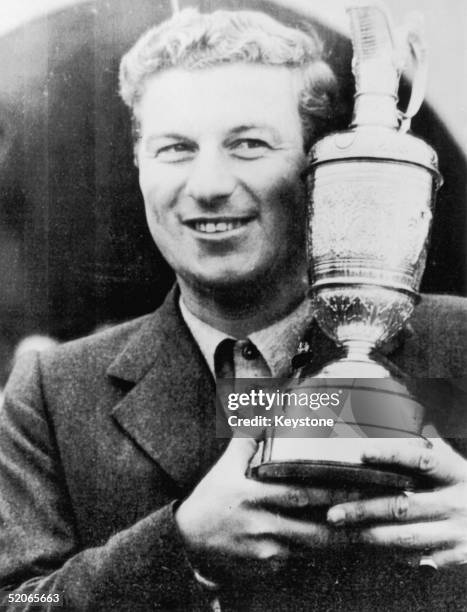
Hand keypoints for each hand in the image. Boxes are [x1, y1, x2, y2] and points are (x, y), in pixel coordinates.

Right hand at [175, 436, 358, 579]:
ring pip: (311, 548)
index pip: (299, 493)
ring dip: (338, 541)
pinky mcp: (265, 568)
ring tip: (364, 529)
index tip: (357, 484)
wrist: (188, 540)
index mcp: (252, 496)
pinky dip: (317, 554)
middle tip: (373, 510)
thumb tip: (261, 409)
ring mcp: (264, 551)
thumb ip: (246, 439)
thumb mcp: (225, 466)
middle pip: (314, 527)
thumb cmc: (211, 498)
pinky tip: (337, 546)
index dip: (331, 491)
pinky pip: (298, 561)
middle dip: (346, 520)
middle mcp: (261, 525)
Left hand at [326, 436, 466, 567]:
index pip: (421, 460)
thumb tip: (388, 426)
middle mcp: (455, 501)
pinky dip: (396, 557)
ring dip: (371, 535)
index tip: (363, 453)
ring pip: (407, 536)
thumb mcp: (454, 463)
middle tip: (334, 513)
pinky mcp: (460, 555)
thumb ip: (425, 450)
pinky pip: (421, 560)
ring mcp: (458, 531)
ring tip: (344, 532)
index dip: (392, 455)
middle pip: (403, 505)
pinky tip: (372, 551)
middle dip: (364, 510)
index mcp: (454, 472)